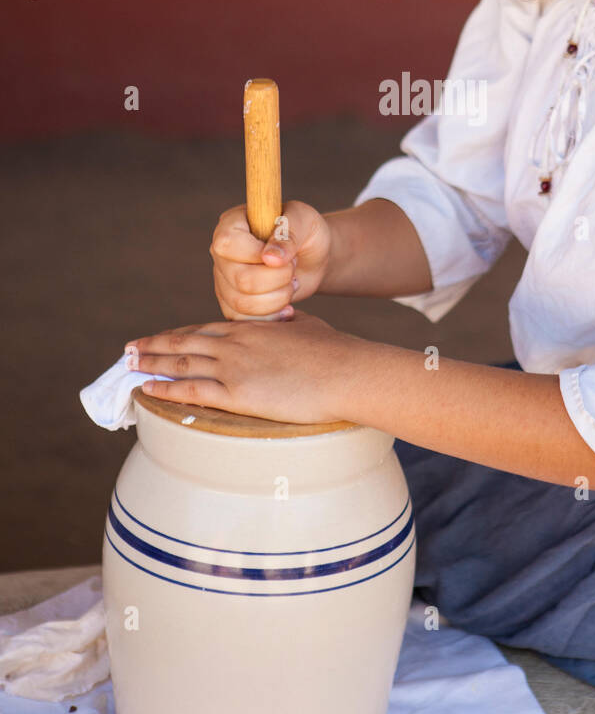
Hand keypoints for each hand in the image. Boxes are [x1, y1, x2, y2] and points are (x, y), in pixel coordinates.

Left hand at [125, 310, 356, 424]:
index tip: (161, 337)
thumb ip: (289, 324)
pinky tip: (147, 388)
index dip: (178, 334)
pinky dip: (165, 388)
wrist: (345, 371)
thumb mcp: (306, 327)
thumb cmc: (334, 351)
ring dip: (151, 363)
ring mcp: (234, 366)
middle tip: (130, 349)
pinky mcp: (238, 393)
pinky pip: (191, 389)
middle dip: (154, 346)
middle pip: (184, 342)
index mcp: (251, 328)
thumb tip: (288, 320)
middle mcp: (235, 343)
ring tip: (129, 366)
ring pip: (181, 363)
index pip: (203, 329)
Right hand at [210, 201, 331, 319]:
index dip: (256, 254)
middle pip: (239, 278)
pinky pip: (243, 320)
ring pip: (242, 303)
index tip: (283, 256)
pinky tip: (287, 307)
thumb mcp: (305, 221)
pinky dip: (271, 317)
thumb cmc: (306, 233)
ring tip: (292, 284)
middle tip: (293, 269)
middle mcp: (222, 254)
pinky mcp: (232, 304)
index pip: (227, 243)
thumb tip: (270, 259)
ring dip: (278, 298)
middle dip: (278, 279)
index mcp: (231, 224)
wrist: (312, 259)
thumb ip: (288, 234)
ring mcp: (224, 280)